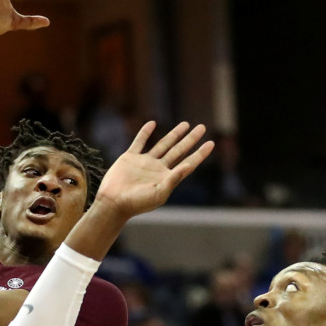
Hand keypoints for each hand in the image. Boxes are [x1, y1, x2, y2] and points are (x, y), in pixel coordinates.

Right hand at [92, 121, 213, 218]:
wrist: (113, 202)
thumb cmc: (138, 203)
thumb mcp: (159, 193)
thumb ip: (174, 179)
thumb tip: (188, 166)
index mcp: (168, 178)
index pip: (188, 163)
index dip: (200, 154)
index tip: (211, 143)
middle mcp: (158, 169)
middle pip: (179, 150)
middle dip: (190, 139)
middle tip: (202, 128)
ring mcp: (145, 162)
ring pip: (163, 144)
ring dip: (174, 134)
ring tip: (185, 124)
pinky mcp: (130, 158)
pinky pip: (139, 142)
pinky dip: (145, 133)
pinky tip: (152, 123)